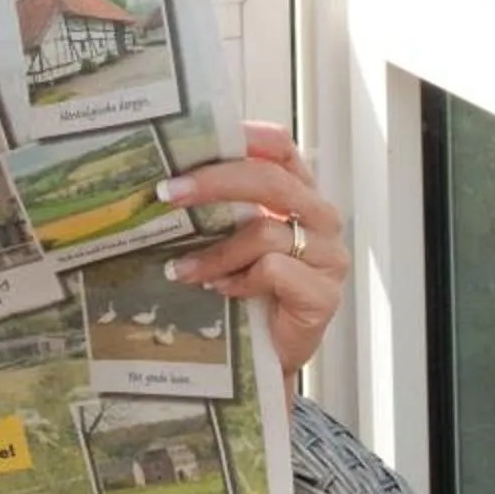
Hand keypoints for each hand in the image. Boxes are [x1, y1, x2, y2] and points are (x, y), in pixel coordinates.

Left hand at [158, 120, 345, 374]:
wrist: (270, 357)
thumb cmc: (250, 291)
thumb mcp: (233, 240)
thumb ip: (221, 210)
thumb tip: (166, 184)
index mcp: (300, 194)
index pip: (281, 148)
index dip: (245, 136)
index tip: (196, 142)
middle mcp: (321, 218)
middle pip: (272, 181)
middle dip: (214, 182)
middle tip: (168, 192)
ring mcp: (328, 256)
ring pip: (265, 232)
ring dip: (215, 252)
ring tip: (181, 270)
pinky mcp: (324, 295)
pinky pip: (273, 271)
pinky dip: (239, 280)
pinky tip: (221, 292)